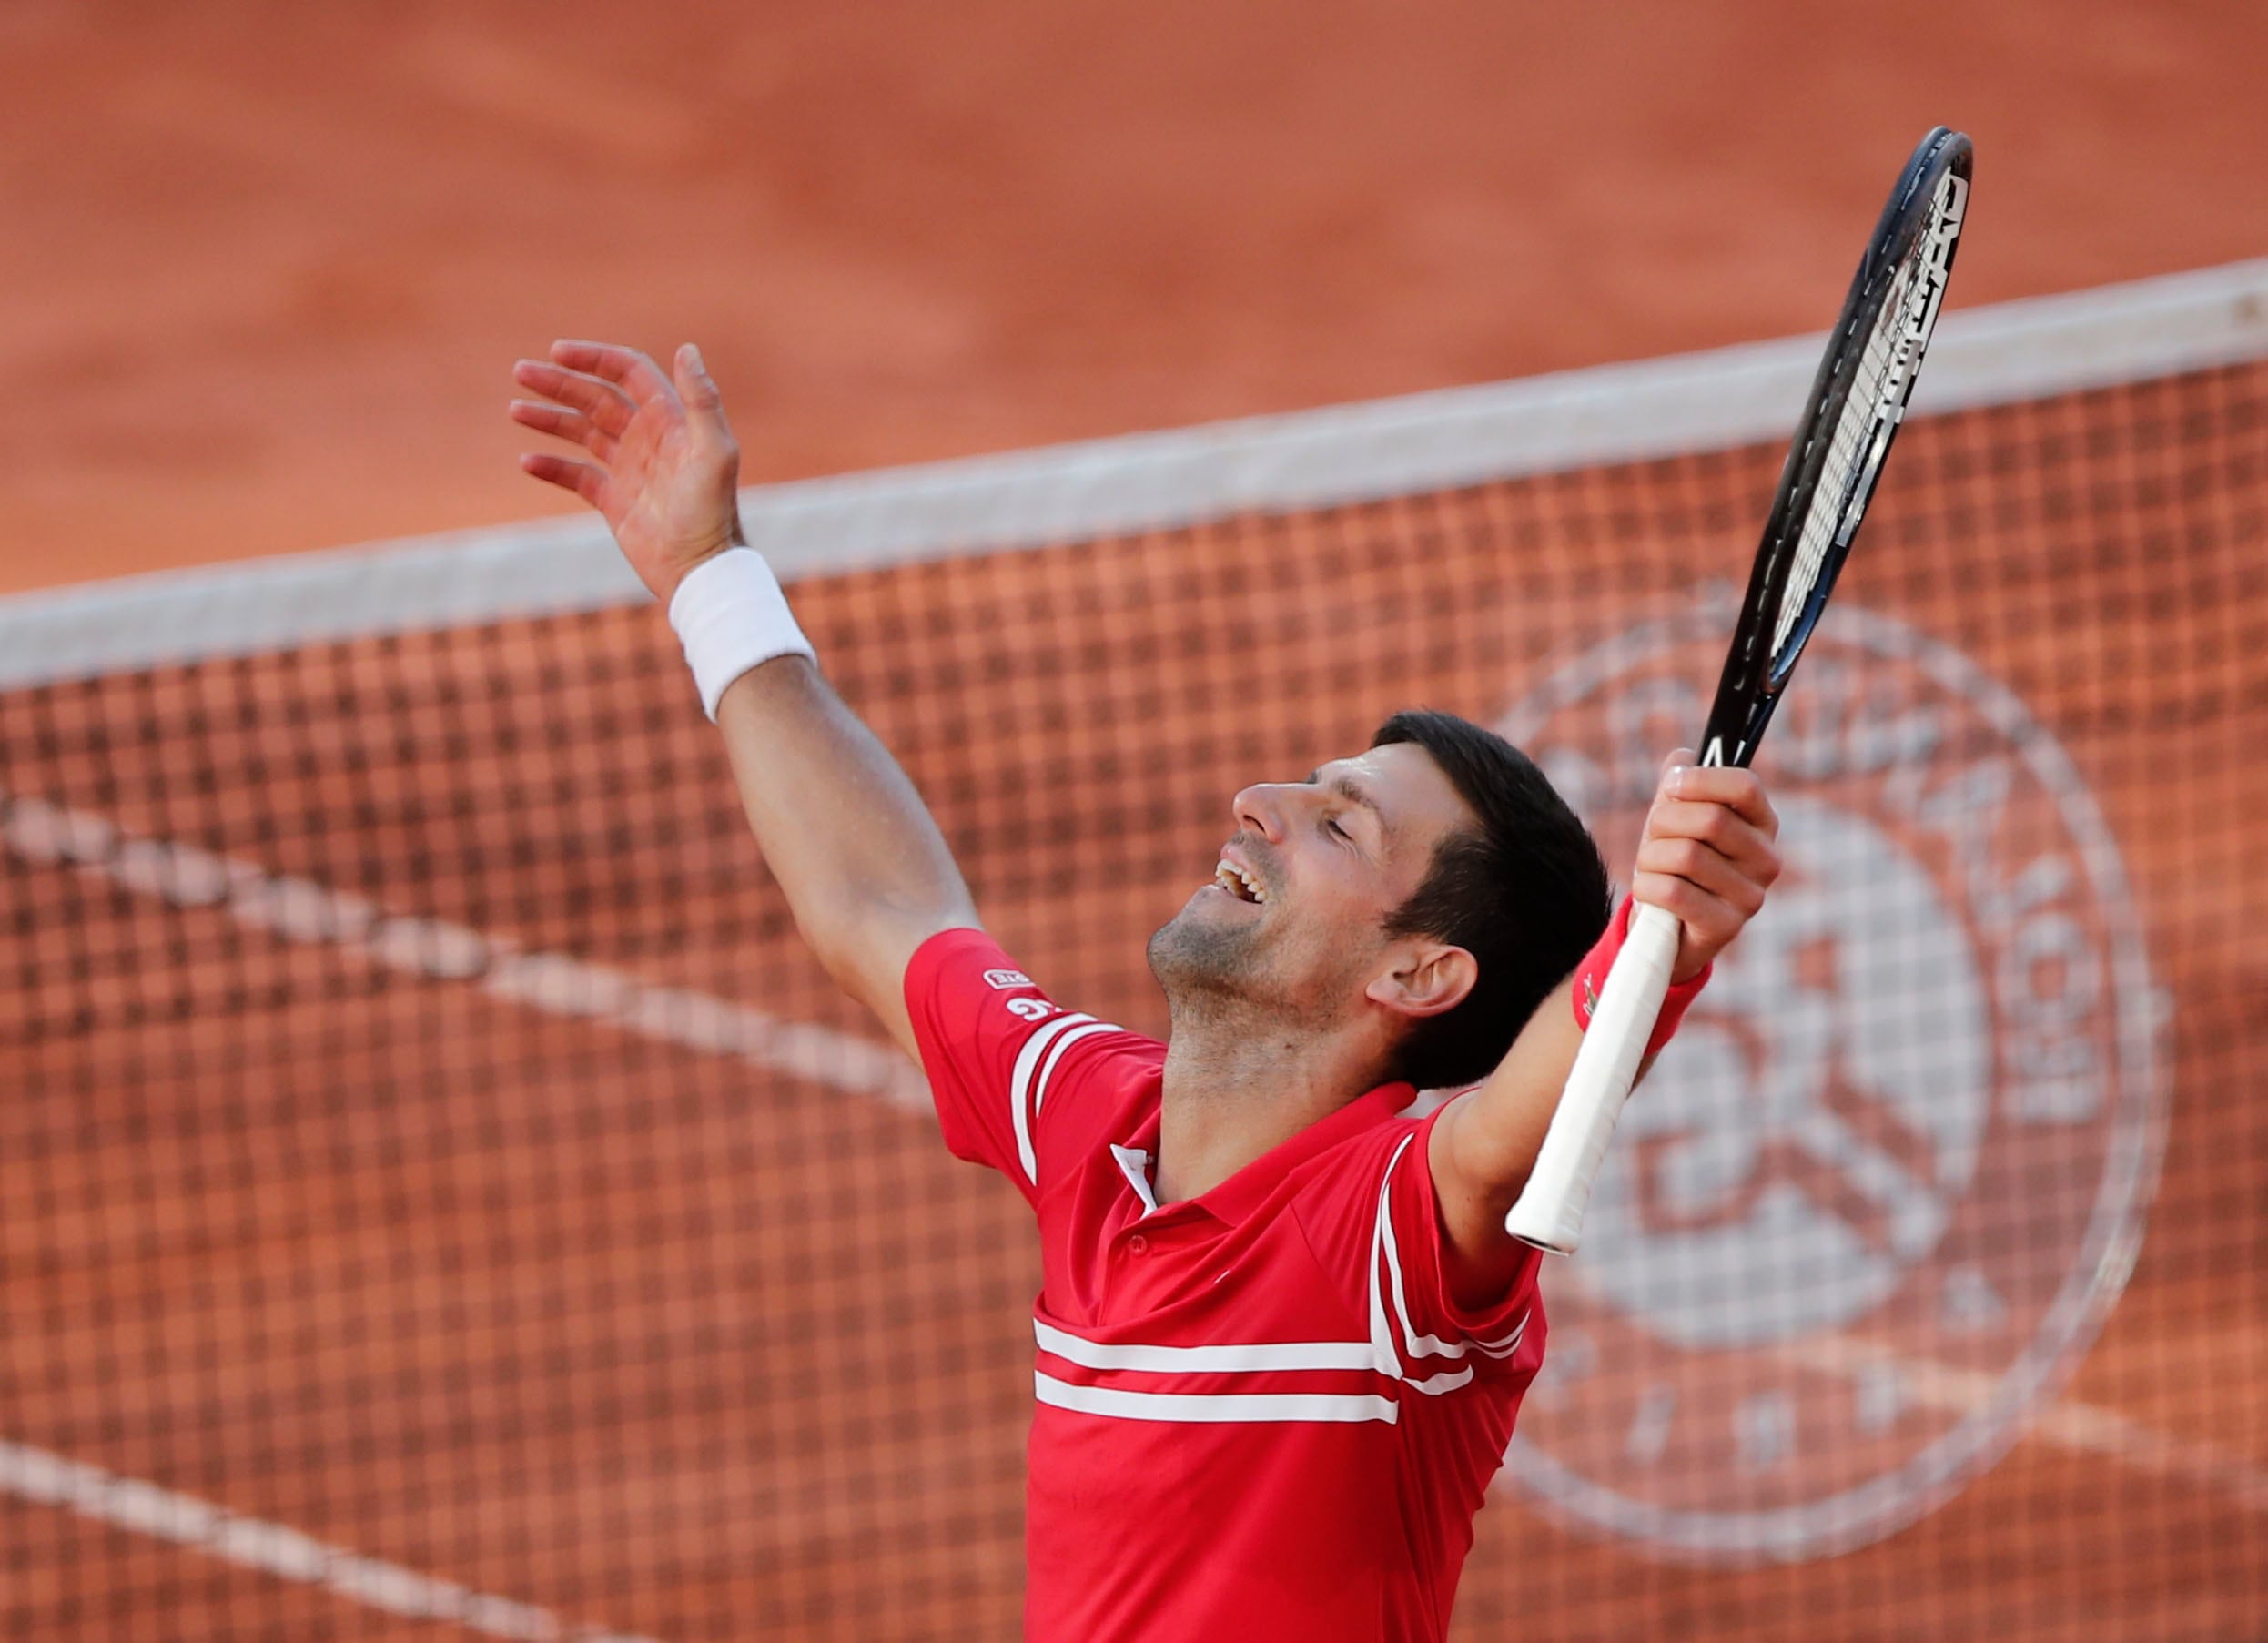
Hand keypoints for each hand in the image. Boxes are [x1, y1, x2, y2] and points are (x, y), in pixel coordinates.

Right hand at [511, 340, 742, 602]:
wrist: (700, 569)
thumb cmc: (712, 510)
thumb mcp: (714, 451)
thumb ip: (701, 400)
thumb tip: (686, 348)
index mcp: (670, 419)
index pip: (628, 373)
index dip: (594, 358)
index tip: (556, 352)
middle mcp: (648, 438)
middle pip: (596, 397)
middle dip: (560, 382)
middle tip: (521, 372)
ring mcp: (630, 469)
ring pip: (583, 432)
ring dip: (550, 418)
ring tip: (516, 410)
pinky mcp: (615, 501)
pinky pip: (577, 476)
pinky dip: (553, 467)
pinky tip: (528, 462)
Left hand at [1632, 747, 1781, 982]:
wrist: (1668, 929)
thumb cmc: (1675, 865)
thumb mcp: (1675, 818)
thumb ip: (1680, 782)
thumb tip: (1683, 758)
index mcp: (1762, 824)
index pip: (1745, 786)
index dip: (1701, 779)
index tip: (1672, 787)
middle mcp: (1767, 860)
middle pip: (1710, 819)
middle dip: (1664, 822)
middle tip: (1655, 837)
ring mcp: (1751, 897)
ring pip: (1685, 855)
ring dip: (1651, 858)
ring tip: (1652, 869)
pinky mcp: (1726, 927)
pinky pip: (1672, 892)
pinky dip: (1647, 887)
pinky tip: (1651, 893)